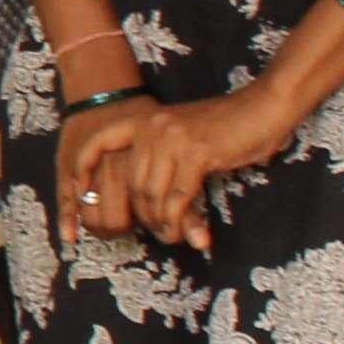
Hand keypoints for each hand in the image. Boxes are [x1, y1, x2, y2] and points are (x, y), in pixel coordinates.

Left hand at [56, 82, 296, 255]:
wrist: (265, 108)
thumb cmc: (228, 127)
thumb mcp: (184, 138)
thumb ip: (163, 160)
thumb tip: (147, 200)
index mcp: (145, 120)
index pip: (98, 142)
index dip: (83, 169)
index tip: (78, 195)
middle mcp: (152, 127)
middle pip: (130, 183)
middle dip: (141, 214)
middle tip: (159, 232)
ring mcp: (172, 138)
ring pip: (152, 194)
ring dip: (161, 223)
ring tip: (173, 235)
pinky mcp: (195, 153)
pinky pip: (177, 198)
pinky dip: (179, 221)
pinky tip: (186, 233)